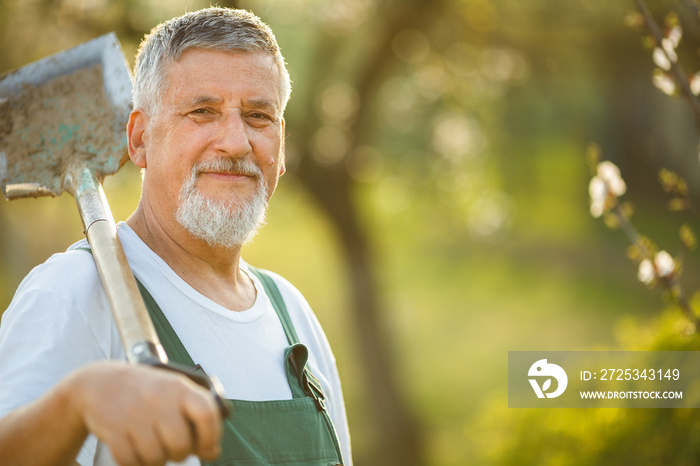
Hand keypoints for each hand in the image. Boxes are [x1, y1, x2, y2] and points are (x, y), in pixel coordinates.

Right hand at [63, 361, 221, 464]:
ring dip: (156, 460)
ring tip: (153, 447)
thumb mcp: (174, 394)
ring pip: (156, 458)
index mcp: (179, 387)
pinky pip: (131, 462)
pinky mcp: (112, 428)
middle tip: (173, 449)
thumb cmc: (147, 393)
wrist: (99, 383)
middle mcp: (158, 399)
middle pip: (181, 444)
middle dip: (180, 454)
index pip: (207, 413)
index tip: (208, 447)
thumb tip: (213, 453)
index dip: (211, 436)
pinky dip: (135, 463)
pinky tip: (136, 451)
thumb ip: (197, 419)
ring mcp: (134, 414)